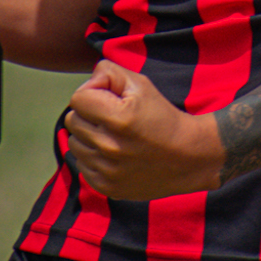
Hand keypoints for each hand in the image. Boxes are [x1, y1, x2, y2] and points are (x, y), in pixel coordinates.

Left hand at [65, 61, 222, 200]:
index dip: (92, 94)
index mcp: (118, 118)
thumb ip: (109, 72)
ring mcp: (107, 170)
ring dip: (88, 137)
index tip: (108, 99)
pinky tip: (113, 154)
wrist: (188, 157)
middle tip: (111, 117)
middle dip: (88, 114)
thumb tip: (88, 81)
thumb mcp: (141, 84)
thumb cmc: (162, 117)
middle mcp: (110, 146)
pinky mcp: (106, 187)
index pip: (78, 99)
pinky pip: (82, 165)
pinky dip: (93, 158)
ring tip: (112, 136)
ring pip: (74, 144)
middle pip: (73, 121)